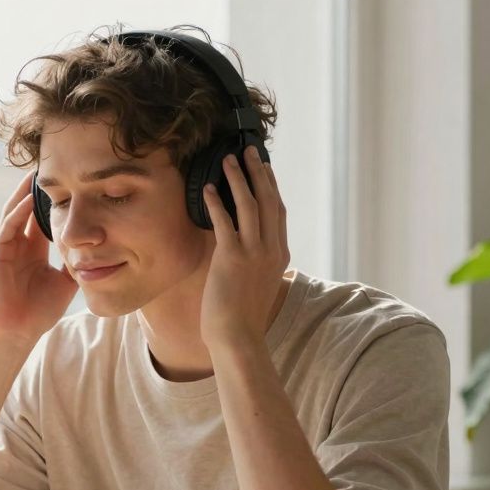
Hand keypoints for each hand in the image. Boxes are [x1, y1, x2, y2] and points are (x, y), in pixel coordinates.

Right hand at [0, 171, 78, 344]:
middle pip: (28, 207)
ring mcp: (6, 247)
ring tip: (37, 173)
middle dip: (38, 188)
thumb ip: (76, 264)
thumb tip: (98, 249)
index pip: (43, 216)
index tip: (71, 181)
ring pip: (15, 211)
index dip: (55, 199)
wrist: (17, 333)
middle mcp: (19, 244)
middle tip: (54, 166)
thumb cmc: (38, 312)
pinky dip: (17, 213)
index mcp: (33, 249)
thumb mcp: (66, 283)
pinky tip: (28, 200)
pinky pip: (8, 228)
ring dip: (25, 192)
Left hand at [199, 145, 289, 349]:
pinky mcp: (232, 258)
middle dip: (258, 172)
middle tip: (249, 151)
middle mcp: (271, 249)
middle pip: (268, 201)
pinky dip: (217, 202)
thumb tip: (244, 251)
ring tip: (227, 159)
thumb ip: (256, 264)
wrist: (239, 337)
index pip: (279, 212)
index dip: (272, 187)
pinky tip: (209, 188)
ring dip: (238, 178)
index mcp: (280, 255)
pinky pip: (225, 221)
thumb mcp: (258, 284)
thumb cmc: (243, 317)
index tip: (264, 169)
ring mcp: (254, 252)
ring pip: (250, 205)